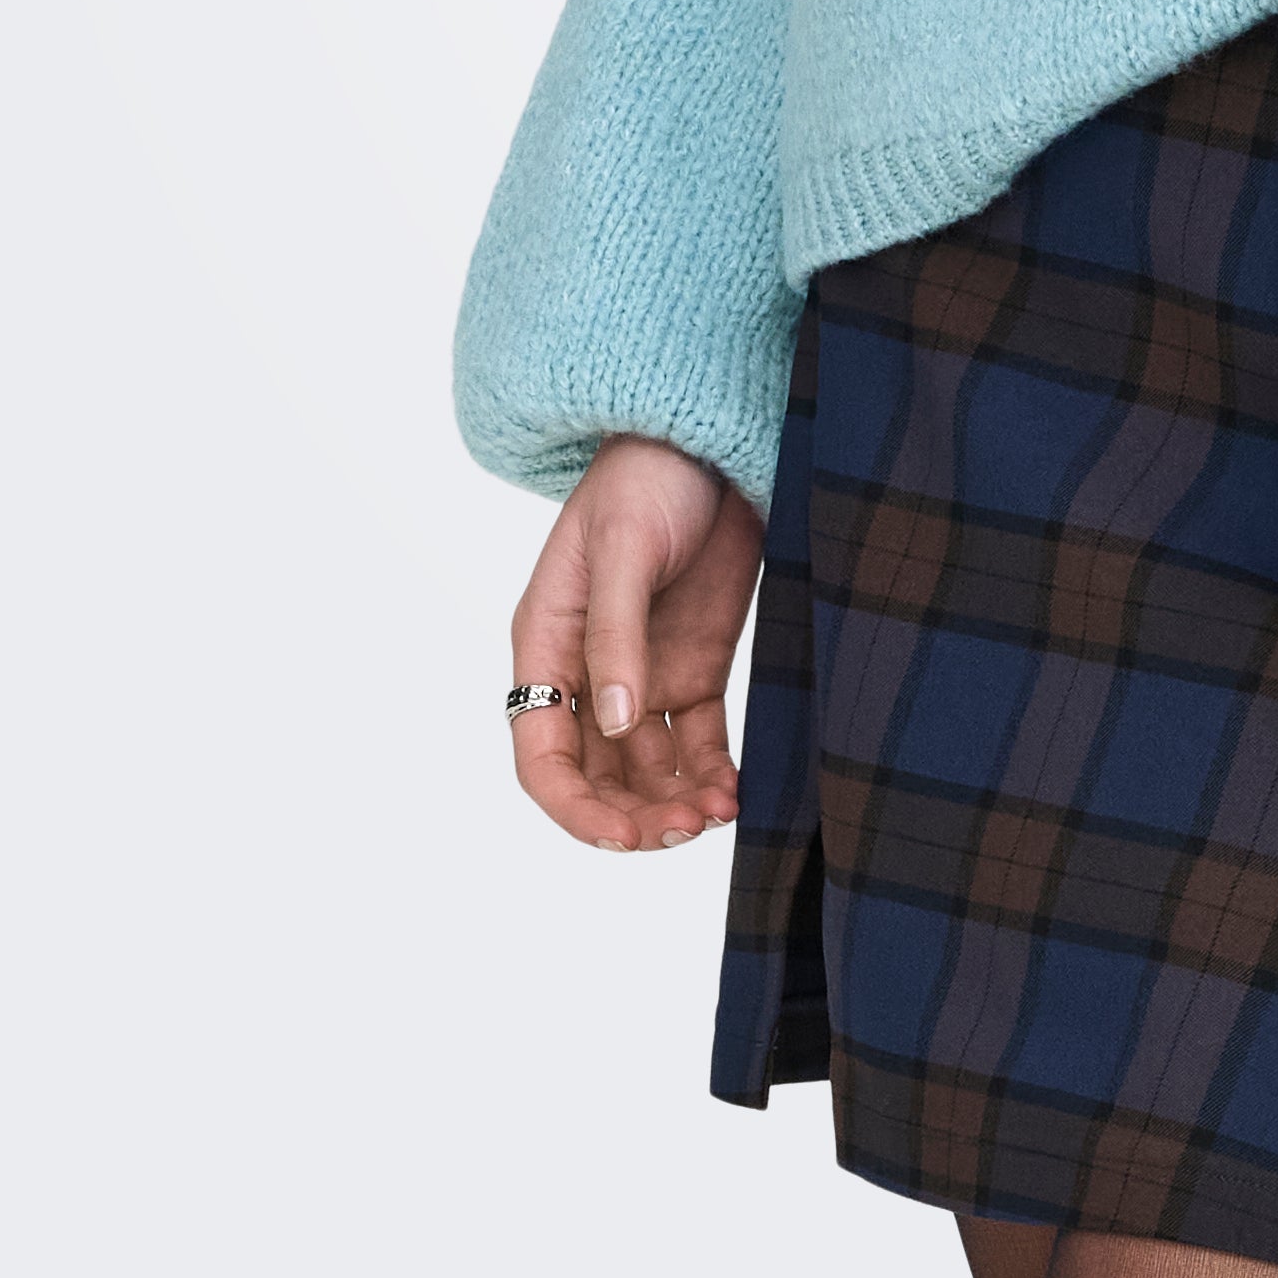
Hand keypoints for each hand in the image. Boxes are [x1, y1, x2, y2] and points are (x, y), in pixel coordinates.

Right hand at [508, 434, 762, 851]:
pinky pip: (695, 745)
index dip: (575, 806)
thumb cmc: (645, 480)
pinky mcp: (694, 669)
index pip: (542, 754)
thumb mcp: (622, 550)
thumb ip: (616, 636)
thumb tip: (616, 721)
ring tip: (717, 812)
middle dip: (634, 816)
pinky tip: (734, 793)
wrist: (708, 443)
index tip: (623, 834)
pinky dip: (711, 775)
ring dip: (674, 803)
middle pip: (597, 776)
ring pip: (646, 772)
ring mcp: (643, 676)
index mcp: (546, 647)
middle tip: (685, 827)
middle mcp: (589, 675)